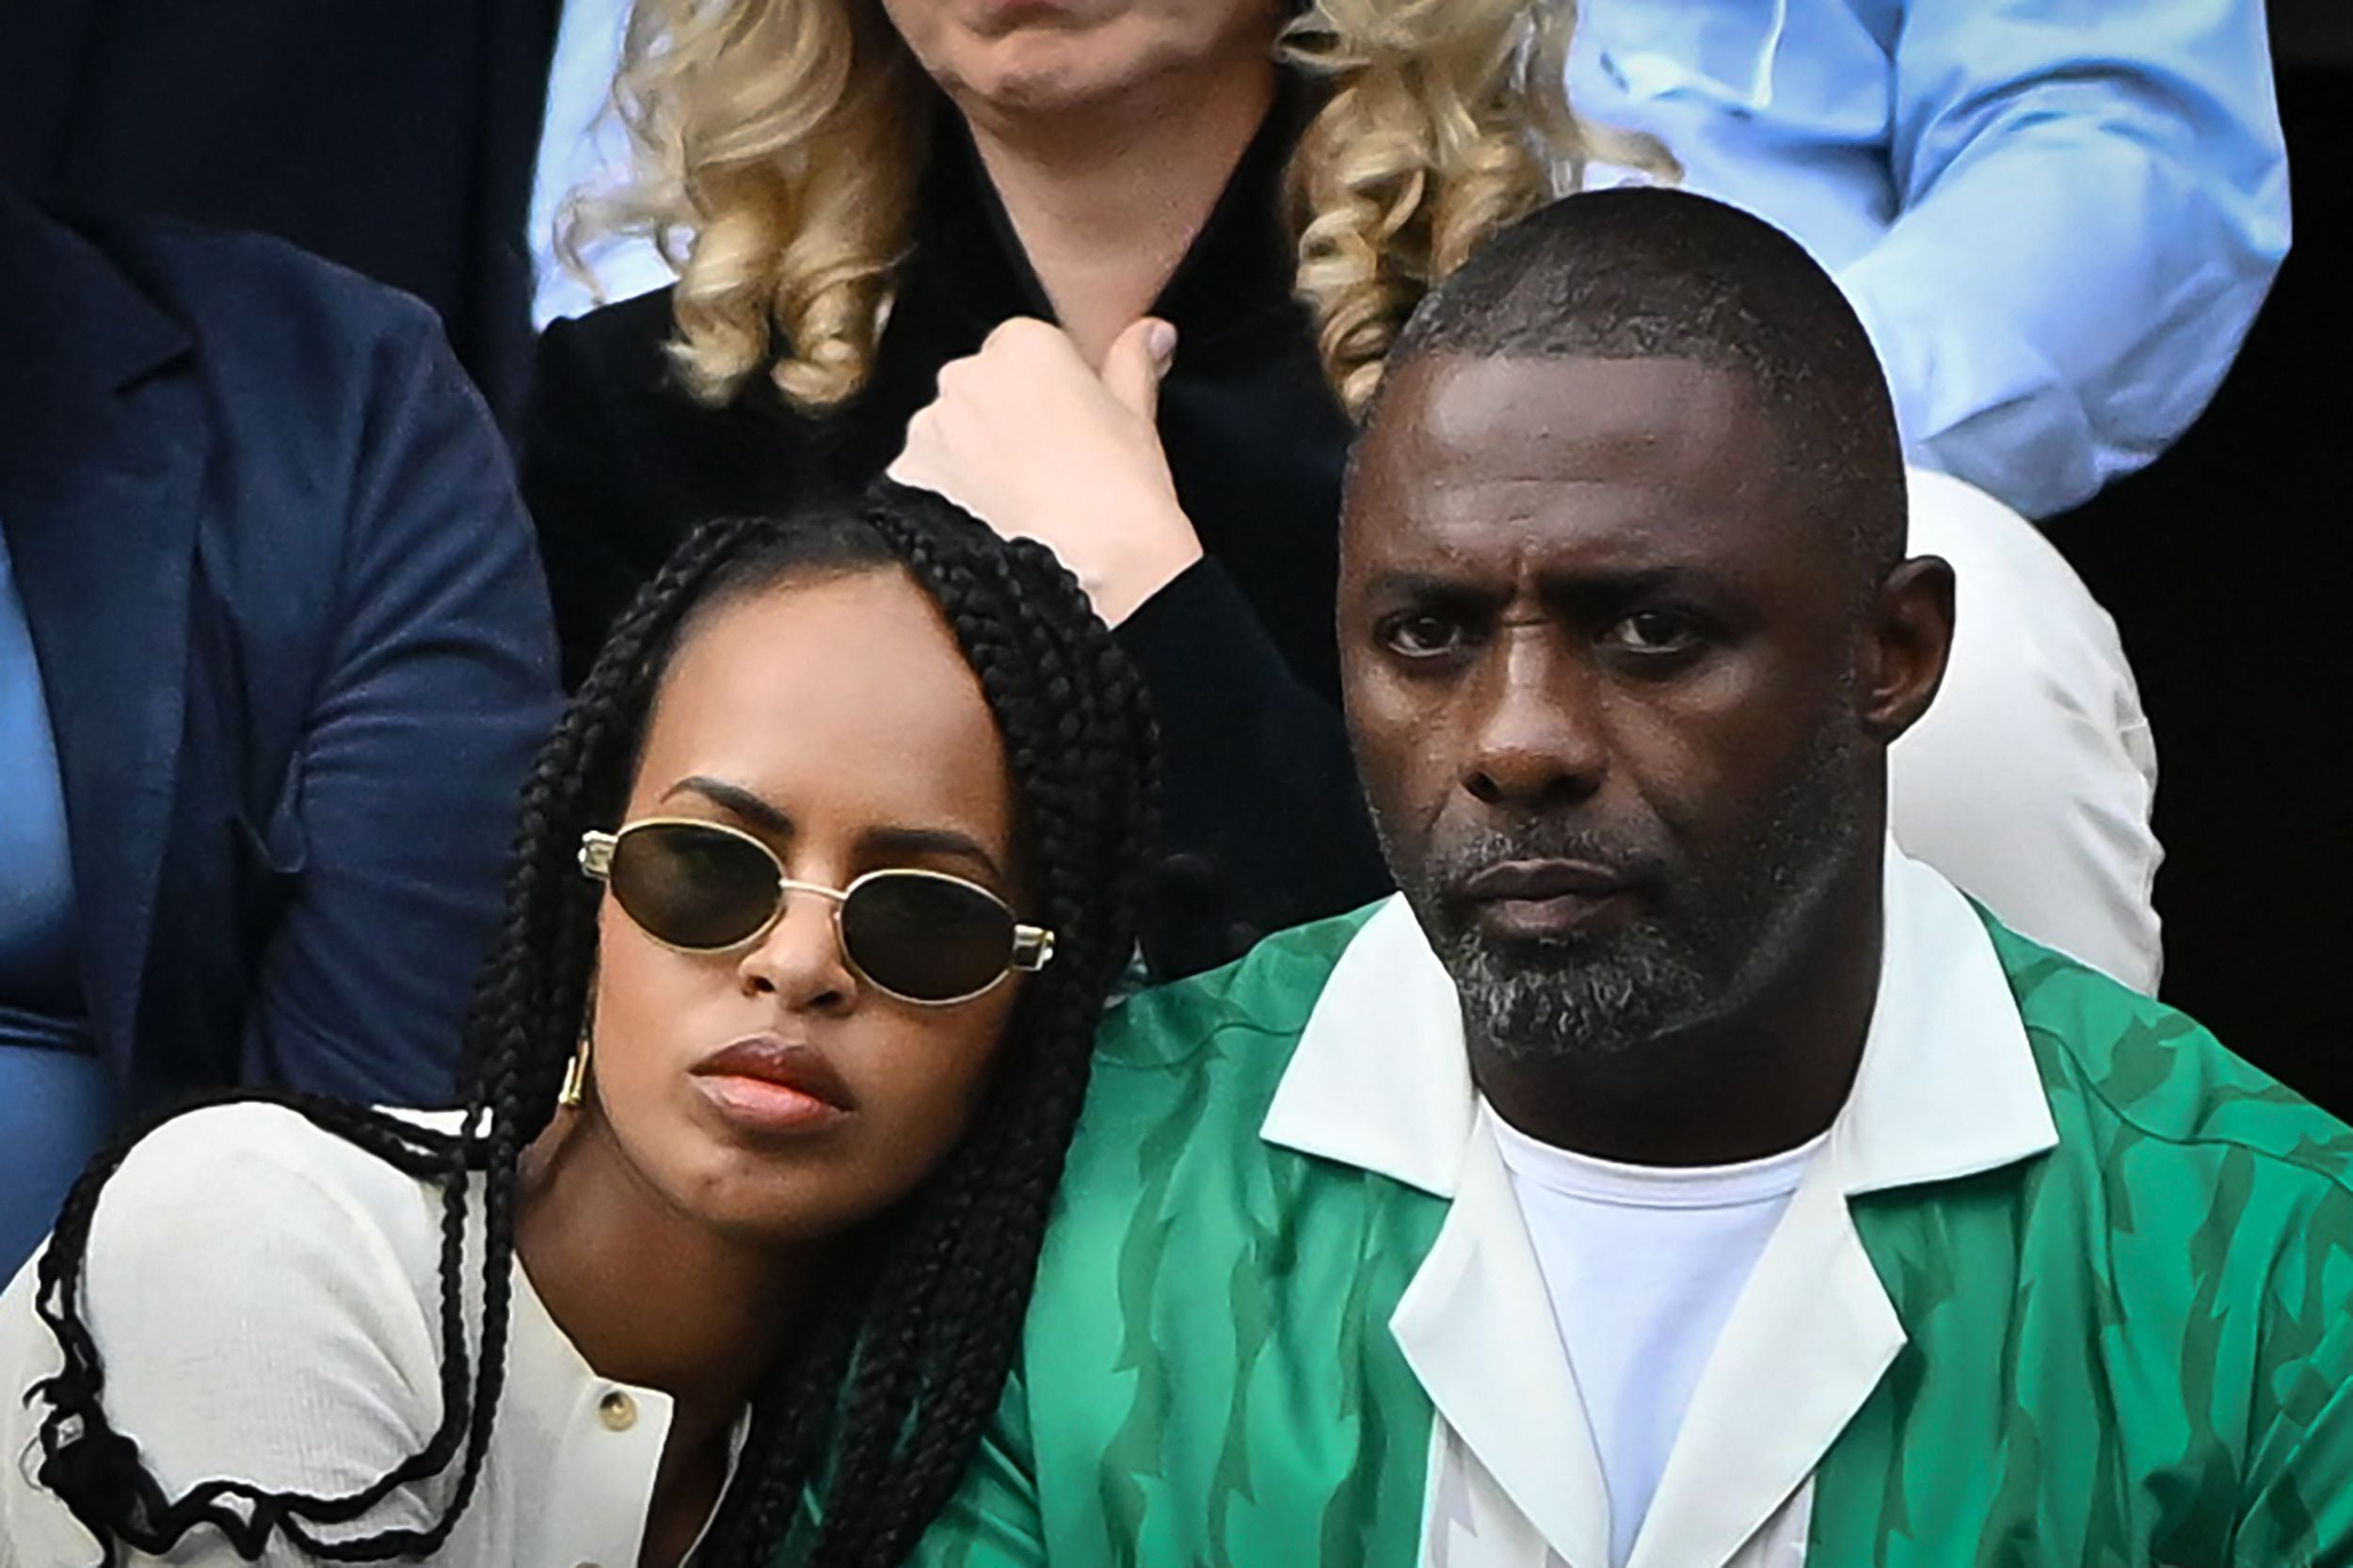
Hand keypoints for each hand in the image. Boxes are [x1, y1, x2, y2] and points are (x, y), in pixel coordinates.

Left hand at [889, 316, 1203, 625]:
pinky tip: (985, 526)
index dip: (1049, 396)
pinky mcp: (904, 479)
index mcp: (1023, 343)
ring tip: (1015, 507)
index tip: (1067, 432)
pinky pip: (924, 480)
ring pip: (948, 436)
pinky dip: (945, 498)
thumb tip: (1153, 332)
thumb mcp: (1138, 418)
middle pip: (980, 389)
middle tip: (1045, 472)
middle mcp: (964, 375)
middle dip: (1003, 422)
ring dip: (971, 461)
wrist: (1091, 570)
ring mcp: (929, 428)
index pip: (1026, 352)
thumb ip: (1134, 361)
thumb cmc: (1122, 494)